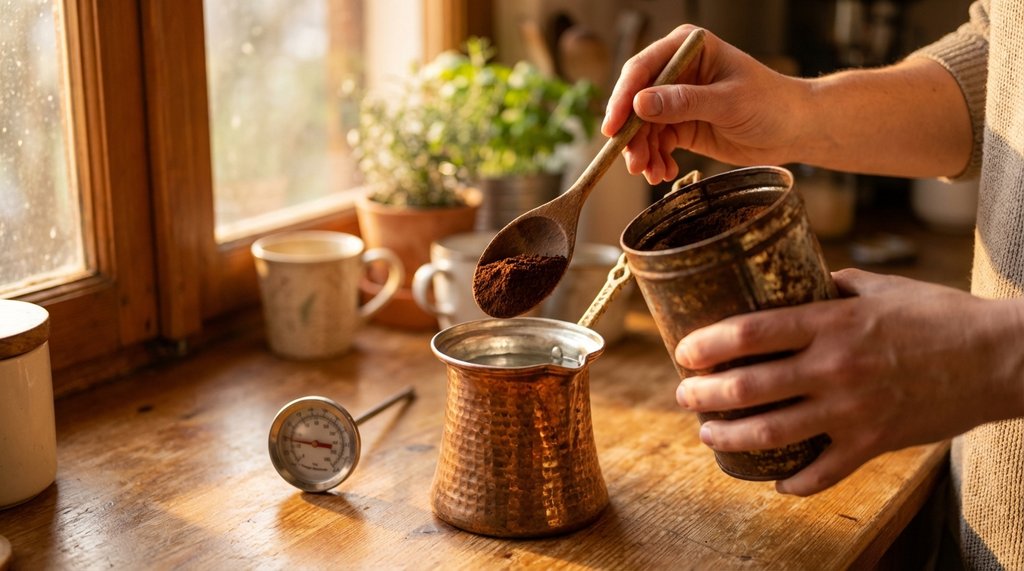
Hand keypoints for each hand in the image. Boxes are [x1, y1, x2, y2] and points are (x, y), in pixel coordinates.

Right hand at [601, 25, 808, 183]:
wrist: (795, 129)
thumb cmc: (772, 103)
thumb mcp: (727, 102)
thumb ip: (684, 102)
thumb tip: (640, 103)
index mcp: (687, 49)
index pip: (643, 69)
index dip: (623, 99)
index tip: (613, 128)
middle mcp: (677, 71)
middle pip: (636, 102)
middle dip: (632, 135)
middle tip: (633, 162)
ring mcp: (677, 99)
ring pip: (643, 127)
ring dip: (643, 152)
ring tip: (652, 174)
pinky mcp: (681, 124)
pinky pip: (656, 143)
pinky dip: (656, 160)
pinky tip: (664, 172)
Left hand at [673, 268, 1023, 495]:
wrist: (999, 358)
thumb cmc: (938, 314)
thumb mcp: (878, 287)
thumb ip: (829, 287)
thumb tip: (788, 283)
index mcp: (832, 322)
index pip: (749, 332)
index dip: (706, 344)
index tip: (683, 351)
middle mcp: (834, 366)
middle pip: (746, 387)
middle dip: (702, 394)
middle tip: (684, 395)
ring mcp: (852, 410)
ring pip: (770, 434)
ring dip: (728, 438)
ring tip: (708, 434)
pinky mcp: (874, 443)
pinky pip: (822, 473)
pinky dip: (793, 483)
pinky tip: (775, 482)